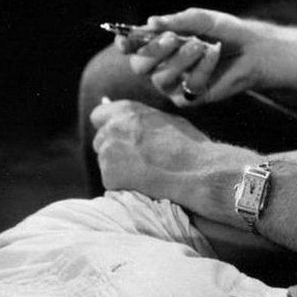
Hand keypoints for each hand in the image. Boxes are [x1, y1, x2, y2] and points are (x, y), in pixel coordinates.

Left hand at [90, 99, 255, 221]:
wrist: (197, 172)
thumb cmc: (189, 146)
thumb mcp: (166, 120)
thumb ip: (141, 120)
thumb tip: (131, 122)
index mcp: (127, 111)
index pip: (99, 116)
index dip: (107, 127)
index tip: (115, 136)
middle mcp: (113, 128)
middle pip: (100, 141)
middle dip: (113, 150)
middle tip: (134, 161)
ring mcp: (109, 153)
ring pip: (105, 163)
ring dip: (118, 169)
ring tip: (144, 175)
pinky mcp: (109, 176)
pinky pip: (111, 182)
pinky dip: (122, 186)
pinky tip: (143, 185)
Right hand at [116, 8, 279, 106]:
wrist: (252, 50)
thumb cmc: (224, 32)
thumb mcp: (202, 20)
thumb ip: (178, 21)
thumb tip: (151, 21)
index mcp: (157, 44)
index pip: (131, 46)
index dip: (125, 43)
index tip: (125, 41)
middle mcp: (160, 65)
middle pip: (139, 66)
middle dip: (152, 51)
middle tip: (172, 38)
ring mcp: (172, 84)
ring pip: (160, 78)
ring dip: (179, 59)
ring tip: (200, 45)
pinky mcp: (189, 98)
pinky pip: (185, 87)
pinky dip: (200, 69)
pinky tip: (213, 54)